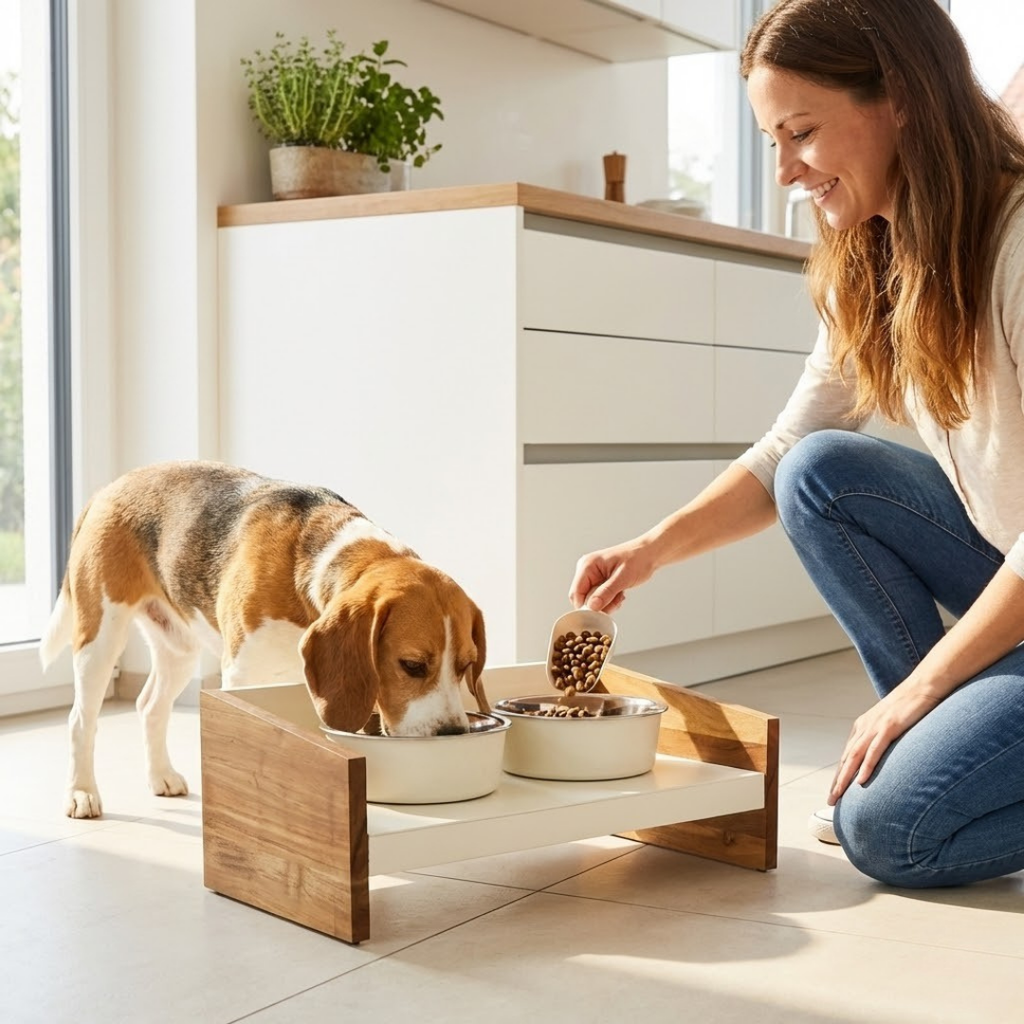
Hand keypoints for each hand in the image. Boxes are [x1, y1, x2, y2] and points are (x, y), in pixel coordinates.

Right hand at [568, 539, 656, 612]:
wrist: (649, 554)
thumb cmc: (638, 559)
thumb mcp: (623, 578)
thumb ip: (606, 592)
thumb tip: (591, 606)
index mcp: (588, 565)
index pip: (576, 593)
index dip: (585, 606)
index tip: (600, 613)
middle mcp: (587, 570)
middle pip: (583, 598)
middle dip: (600, 604)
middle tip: (616, 600)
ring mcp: (593, 576)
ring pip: (592, 600)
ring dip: (607, 603)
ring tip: (620, 595)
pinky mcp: (599, 581)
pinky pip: (599, 598)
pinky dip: (610, 600)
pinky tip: (620, 593)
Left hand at [828, 684, 941, 804]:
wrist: (923, 686)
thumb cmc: (910, 706)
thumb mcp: (891, 723)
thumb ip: (883, 737)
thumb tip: (883, 755)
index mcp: (863, 726)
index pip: (848, 756)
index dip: (840, 775)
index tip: (835, 792)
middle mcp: (864, 727)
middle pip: (847, 759)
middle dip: (838, 781)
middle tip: (830, 801)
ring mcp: (875, 727)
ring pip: (855, 757)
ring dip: (845, 778)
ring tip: (839, 795)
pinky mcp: (889, 727)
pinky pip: (875, 751)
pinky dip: (867, 766)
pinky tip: (861, 781)